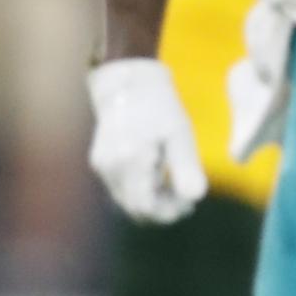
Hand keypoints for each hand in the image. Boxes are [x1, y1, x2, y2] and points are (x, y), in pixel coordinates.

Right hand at [87, 58, 205, 222]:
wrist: (126, 83)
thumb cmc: (158, 106)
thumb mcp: (180, 134)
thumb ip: (187, 169)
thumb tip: (195, 198)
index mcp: (130, 160)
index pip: (146, 207)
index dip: (169, 212)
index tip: (189, 203)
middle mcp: (110, 168)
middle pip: (135, 209)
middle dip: (162, 210)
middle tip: (185, 199)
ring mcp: (102, 166)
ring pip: (127, 201)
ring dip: (152, 201)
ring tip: (173, 185)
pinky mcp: (101, 164)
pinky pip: (121, 189)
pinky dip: (141, 191)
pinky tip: (156, 175)